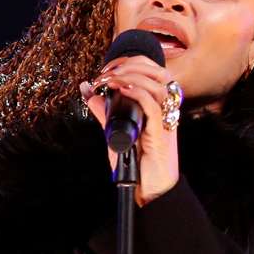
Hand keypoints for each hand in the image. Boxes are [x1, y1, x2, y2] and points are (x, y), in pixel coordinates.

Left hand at [79, 55, 178, 206]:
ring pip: (159, 85)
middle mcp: (165, 111)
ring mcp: (165, 122)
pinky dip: (138, 93)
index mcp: (157, 106)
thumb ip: (104, 112)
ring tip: (110, 81)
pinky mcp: (161, 135)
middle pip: (159, 72)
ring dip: (132, 76)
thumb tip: (88, 91)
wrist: (148, 191)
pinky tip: (123, 89)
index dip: (132, 62)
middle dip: (132, 64)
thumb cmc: (135, 165)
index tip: (107, 69)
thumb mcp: (115, 132)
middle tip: (106, 73)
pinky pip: (154, 107)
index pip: (153, 70)